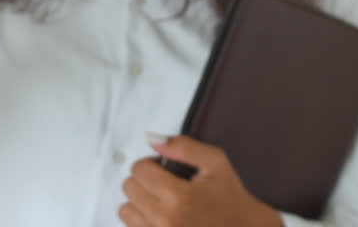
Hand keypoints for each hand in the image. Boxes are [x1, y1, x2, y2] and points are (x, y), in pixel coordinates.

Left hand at [118, 134, 281, 226]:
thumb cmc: (231, 199)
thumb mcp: (216, 163)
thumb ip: (183, 146)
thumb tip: (151, 138)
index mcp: (179, 196)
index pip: (139, 169)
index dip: (150, 163)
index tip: (163, 168)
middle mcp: (165, 220)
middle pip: (129, 188)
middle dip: (144, 181)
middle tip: (164, 183)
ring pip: (125, 211)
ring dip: (139, 202)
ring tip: (161, 201)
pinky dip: (142, 220)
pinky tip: (161, 217)